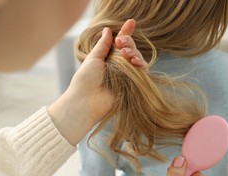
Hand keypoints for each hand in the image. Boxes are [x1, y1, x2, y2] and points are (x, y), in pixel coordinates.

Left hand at [48, 19, 146, 145]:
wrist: (87, 101)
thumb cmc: (85, 80)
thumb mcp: (93, 59)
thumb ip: (103, 45)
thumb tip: (108, 30)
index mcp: (107, 58)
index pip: (119, 43)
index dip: (126, 32)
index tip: (131, 22)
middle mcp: (118, 66)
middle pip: (130, 49)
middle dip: (128, 43)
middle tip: (121, 43)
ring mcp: (126, 75)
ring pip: (137, 58)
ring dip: (133, 52)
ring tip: (125, 53)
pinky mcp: (133, 84)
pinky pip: (142, 72)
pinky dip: (140, 64)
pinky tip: (135, 61)